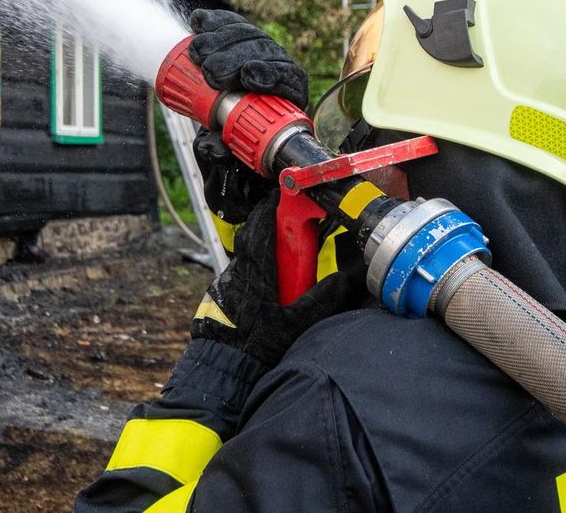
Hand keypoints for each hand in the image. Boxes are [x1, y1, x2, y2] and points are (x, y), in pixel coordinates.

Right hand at [189, 9, 306, 222]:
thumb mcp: (231, 164)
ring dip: (221, 39)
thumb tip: (215, 149)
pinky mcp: (238, 41)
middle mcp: (277, 74)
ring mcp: (257, 54)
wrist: (227, 143)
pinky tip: (199, 23)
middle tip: (212, 71)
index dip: (271, 73)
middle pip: (264, 51)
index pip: (288, 78)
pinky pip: (229, 25)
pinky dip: (213, 22)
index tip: (248, 76)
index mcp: (288, 102)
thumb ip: (224, 160)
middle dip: (236, 56)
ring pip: (246, 35)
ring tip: (198, 52)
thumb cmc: (238, 156)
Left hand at [191, 193, 364, 367]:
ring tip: (288, 260)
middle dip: (273, 228)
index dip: (273, 208)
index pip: (262, 227)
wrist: (222, 369)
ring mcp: (227, 283)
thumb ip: (322, 299)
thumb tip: (344, 278)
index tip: (287, 197)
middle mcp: (238, 272)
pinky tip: (271, 286)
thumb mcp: (297, 324)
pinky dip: (257, 271)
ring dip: (266, 252)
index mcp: (255, 271)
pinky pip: (242, 274)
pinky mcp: (223, 295)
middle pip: (254, 238)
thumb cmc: (256, 348)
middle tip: (294, 226)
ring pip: (247, 257)